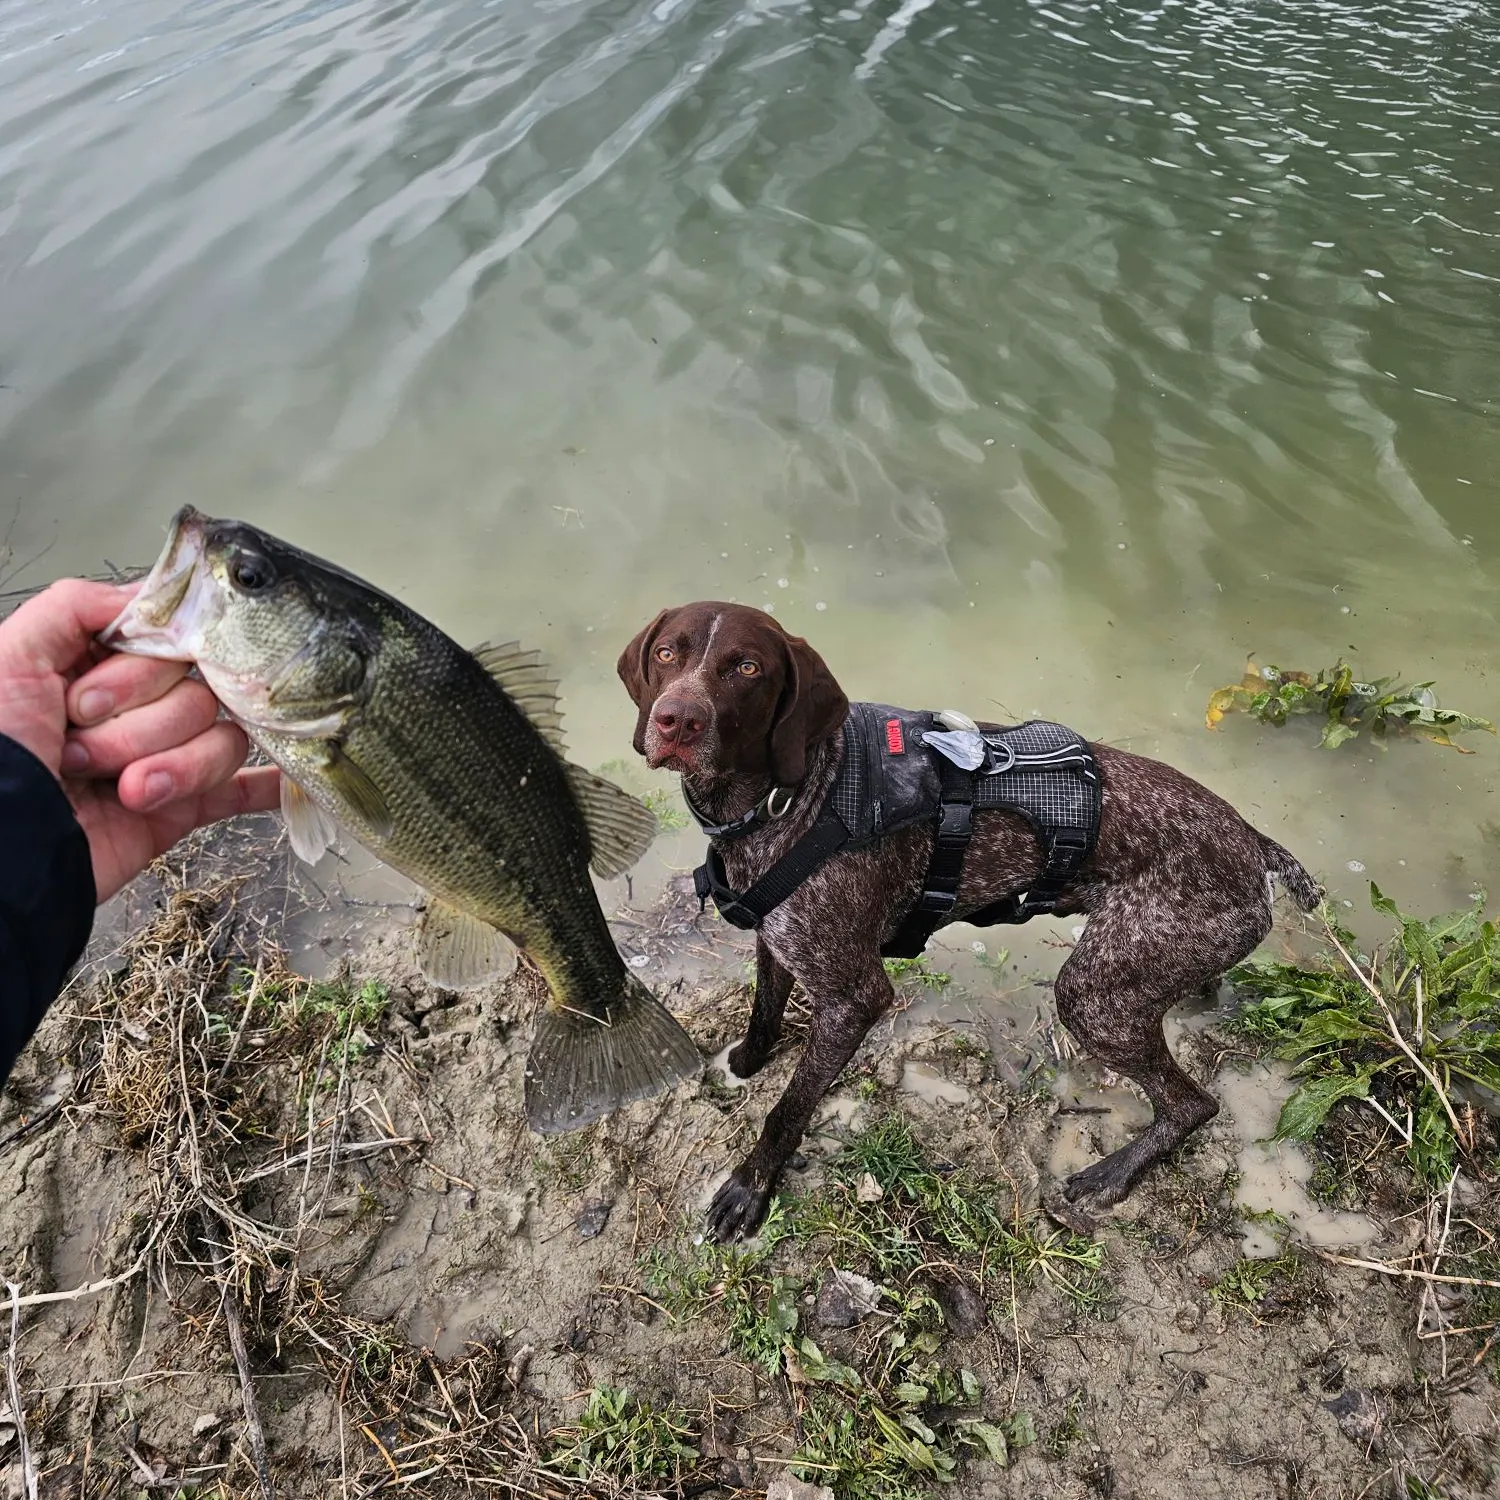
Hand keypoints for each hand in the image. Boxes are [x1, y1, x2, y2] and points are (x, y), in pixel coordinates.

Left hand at [0, 579, 279, 902]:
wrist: (1, 855)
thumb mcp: (9, 657)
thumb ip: (78, 605)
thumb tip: (154, 591)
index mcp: (95, 667)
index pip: (168, 643)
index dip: (139, 669)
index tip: (92, 697)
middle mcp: (133, 709)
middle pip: (199, 690)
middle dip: (141, 723)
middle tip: (81, 744)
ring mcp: (162, 757)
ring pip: (223, 737)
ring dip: (169, 765)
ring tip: (117, 789)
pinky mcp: (182, 806)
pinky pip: (242, 788)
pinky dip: (266, 784)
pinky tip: (289, 778)